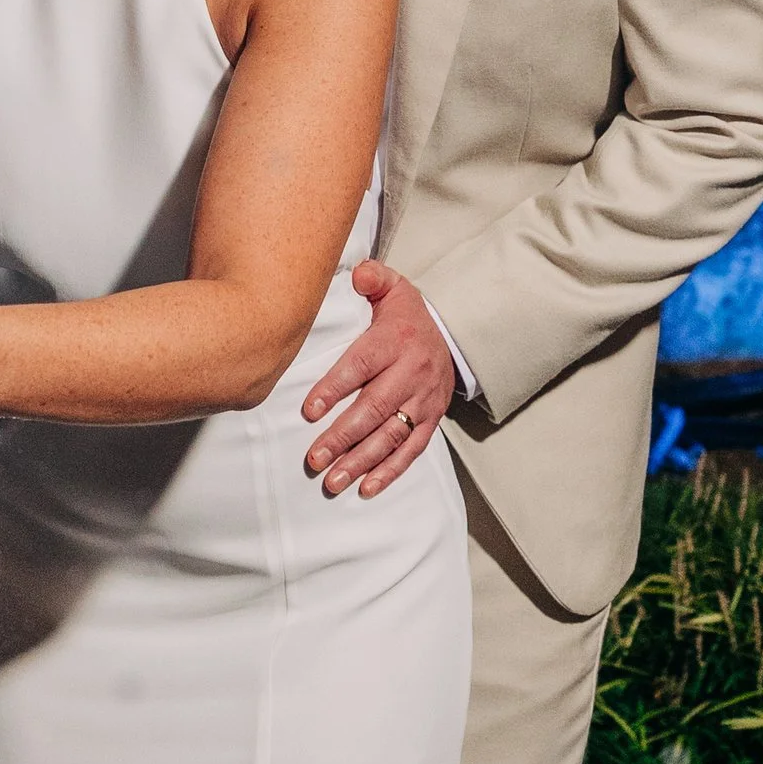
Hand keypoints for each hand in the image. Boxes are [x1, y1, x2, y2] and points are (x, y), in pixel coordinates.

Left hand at [301, 262, 454, 498]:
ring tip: (332, 480)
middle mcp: (412, 373)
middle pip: (374, 408)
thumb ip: (373, 278)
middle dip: (343, 436)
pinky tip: (366, 488)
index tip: (310, 410)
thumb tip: (358, 275)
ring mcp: (424, 400)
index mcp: (396, 341)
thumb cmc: (406, 315)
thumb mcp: (393, 287)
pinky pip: (412, 450)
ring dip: (361, 460)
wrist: (452, 334)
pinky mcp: (431, 420)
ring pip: (391, 435)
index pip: (363, 366)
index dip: (336, 388)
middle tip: (314, 458)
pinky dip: (390, 471)